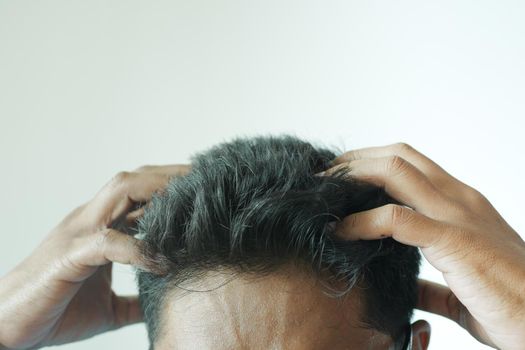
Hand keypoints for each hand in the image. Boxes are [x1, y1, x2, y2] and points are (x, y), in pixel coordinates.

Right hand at [0, 164, 189, 348]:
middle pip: (133, 180)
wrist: (5, 325)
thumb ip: (135, 299)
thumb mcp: (108, 307)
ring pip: (120, 193)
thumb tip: (164, 303)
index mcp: (99, 226)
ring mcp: (79, 233)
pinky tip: (163, 264)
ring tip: (191, 207)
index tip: (204, 190)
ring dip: (158, 195)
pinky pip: (110, 243)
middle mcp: (90, 220)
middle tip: (206, 183)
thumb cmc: (54, 309)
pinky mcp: (70, 256)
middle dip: (170, 178)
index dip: (170, 187)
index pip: (138, 192)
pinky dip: (139, 250)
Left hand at [320, 143, 524, 349]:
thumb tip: (410, 286)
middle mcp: (459, 199)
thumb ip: (433, 281)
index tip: (342, 180)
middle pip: (398, 155)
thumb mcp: (464, 283)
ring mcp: (456, 215)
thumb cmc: (510, 303)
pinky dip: (360, 221)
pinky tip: (341, 232)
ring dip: (352, 176)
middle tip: (324, 175)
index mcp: (462, 205)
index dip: (372, 164)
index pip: (412, 164)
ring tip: (323, 191)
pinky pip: (394, 218)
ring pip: (395, 171)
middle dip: (355, 159)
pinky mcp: (453, 241)